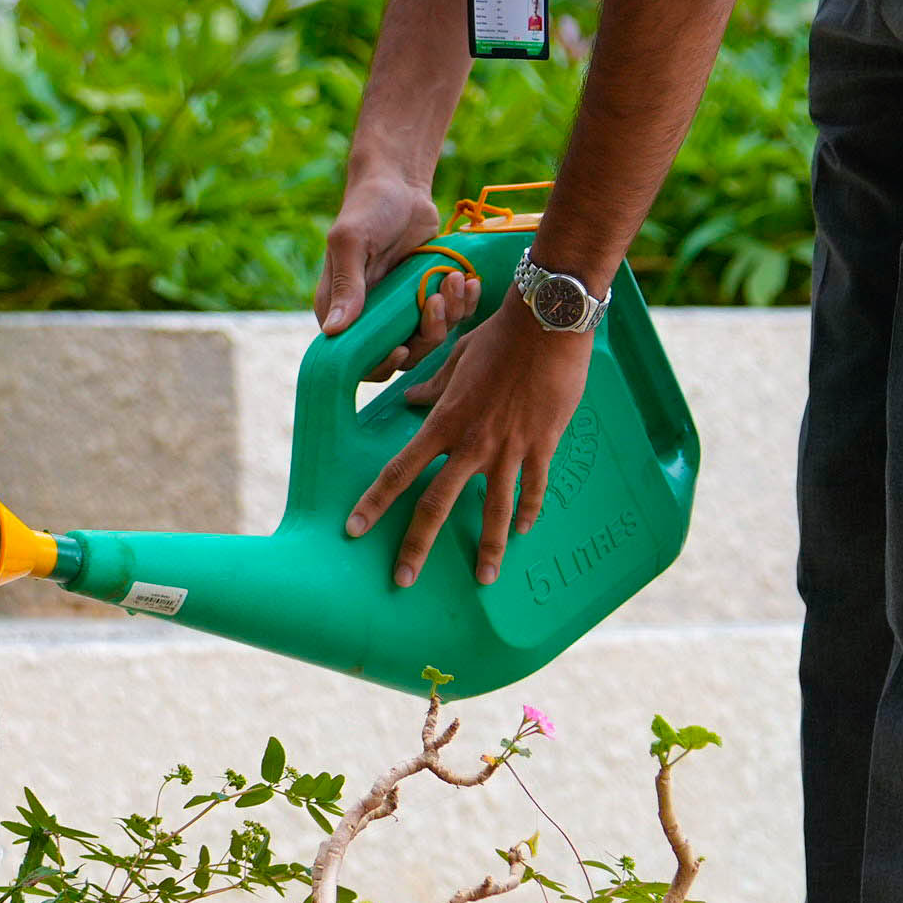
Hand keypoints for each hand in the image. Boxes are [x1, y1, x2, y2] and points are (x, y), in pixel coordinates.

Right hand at [317, 168, 476, 382]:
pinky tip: (468, 280)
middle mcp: (371, 313)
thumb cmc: (368, 206)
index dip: (381, 363)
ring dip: (450, 314)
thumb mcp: (352, 241)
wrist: (400, 183)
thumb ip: (346, 286)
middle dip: (426, 334)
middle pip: (403, 354)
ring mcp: (402, 307)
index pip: (357, 358)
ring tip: (455, 278)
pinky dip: (464, 303)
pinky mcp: (428, 294)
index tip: (403, 347)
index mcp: (342, 307)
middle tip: (436, 299)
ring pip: (431, 337)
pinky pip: (451, 316)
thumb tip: (333, 331)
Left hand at [345, 305, 589, 587]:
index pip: (400, 469)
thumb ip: (434, 386)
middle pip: (436, 503)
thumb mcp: (458, 358)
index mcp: (444, 420)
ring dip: (487, 548)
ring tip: (485, 578)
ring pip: (493, 509)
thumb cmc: (500, 336)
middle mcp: (471, 442)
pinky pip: (533, 488)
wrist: (547, 323)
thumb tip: (410, 398)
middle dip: (417, 545)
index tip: (355, 528)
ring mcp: (508, 447)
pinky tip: (523, 531)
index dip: (375, 502)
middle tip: (404, 579)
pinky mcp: (542, 445)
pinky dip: (528, 511)